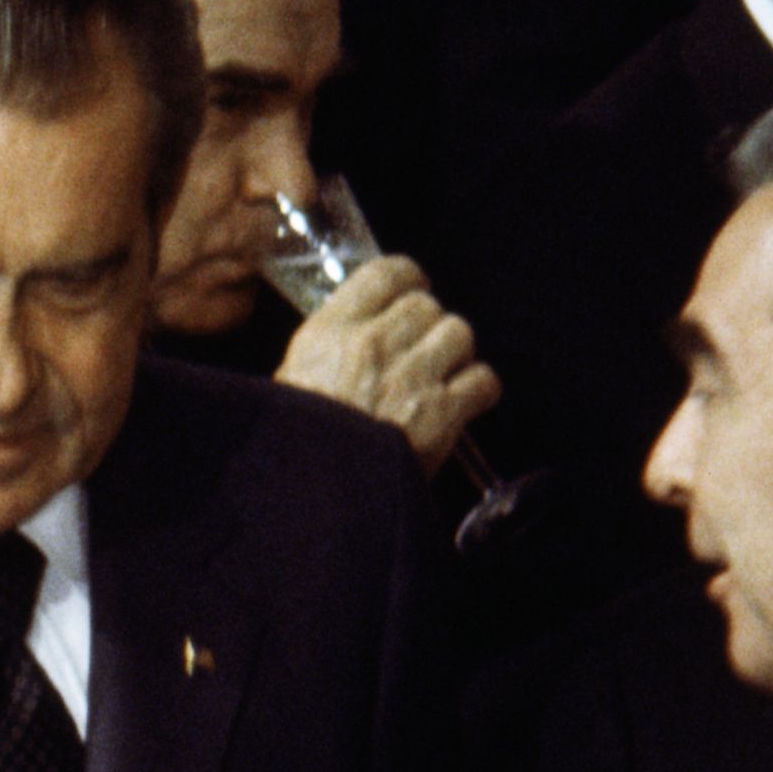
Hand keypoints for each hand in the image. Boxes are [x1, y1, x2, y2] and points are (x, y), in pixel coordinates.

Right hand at [276, 257, 504, 478]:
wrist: (314, 498)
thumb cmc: (295, 447)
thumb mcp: (289, 383)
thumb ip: (328, 350)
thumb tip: (357, 335)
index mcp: (330, 331)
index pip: (385, 273)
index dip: (407, 279)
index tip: (411, 291)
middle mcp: (373, 344)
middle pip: (426, 304)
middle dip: (429, 326)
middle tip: (422, 350)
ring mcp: (411, 377)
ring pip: (459, 333)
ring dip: (456, 353)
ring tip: (443, 376)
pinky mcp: (442, 413)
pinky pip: (483, 380)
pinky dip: (479, 391)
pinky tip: (465, 403)